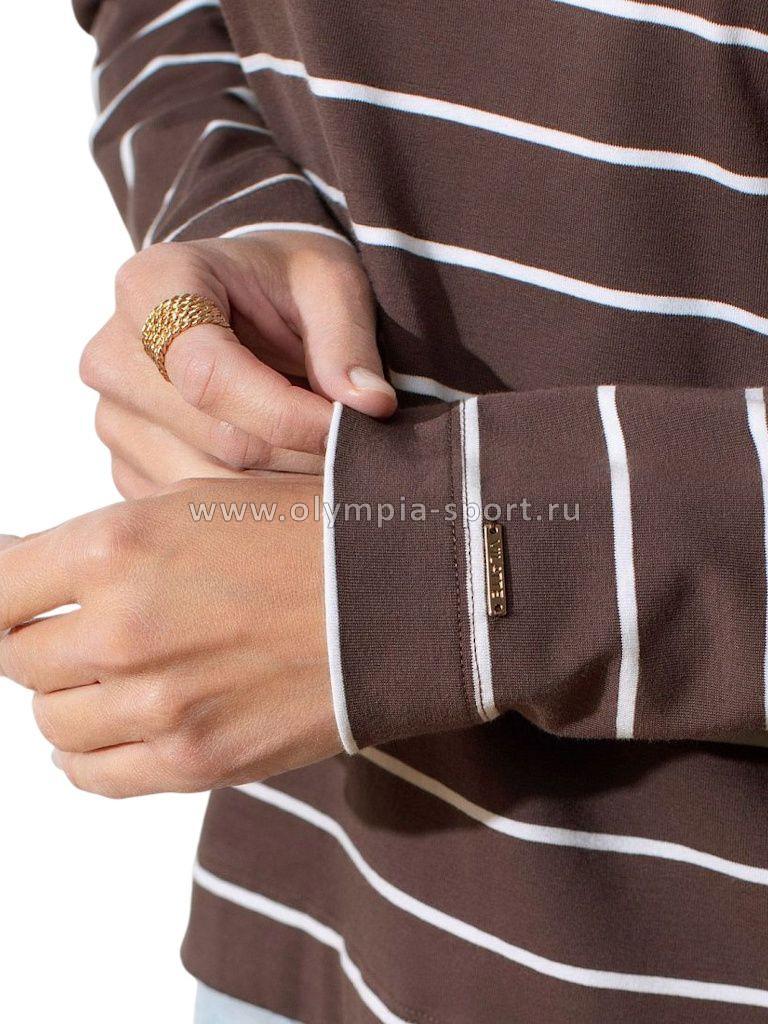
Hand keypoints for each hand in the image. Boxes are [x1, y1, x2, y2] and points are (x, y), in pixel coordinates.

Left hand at [0, 477, 340, 795]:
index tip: (22, 600)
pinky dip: (89, 753)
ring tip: (118, 675)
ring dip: (72, 696)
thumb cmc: (309, 534)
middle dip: (44, 642)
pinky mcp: (196, 760)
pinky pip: (91, 774)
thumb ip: (104, 541)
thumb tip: (20, 567)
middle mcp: (124, 627)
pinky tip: (122, 724)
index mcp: (118, 545)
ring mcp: (159, 703)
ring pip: (50, 719)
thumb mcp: (196, 499)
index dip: (6, 594)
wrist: (406, 593)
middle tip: (89, 630)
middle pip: (17, 657)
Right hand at [81, 232, 396, 498]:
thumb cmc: (282, 282)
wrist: (239, 298)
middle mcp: (114, 358)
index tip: (351, 425)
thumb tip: (369, 405)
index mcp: (152, 288)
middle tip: (360, 450)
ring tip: (329, 459)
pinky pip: (195, 510)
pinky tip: (289, 477)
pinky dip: (254, 506)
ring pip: (210, 486)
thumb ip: (346, 341)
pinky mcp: (128, 466)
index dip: (289, 415)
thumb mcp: (328, 283)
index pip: (210, 375)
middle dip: (302, 455)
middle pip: (217, 439)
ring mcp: (114, 419)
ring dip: (285, 487)